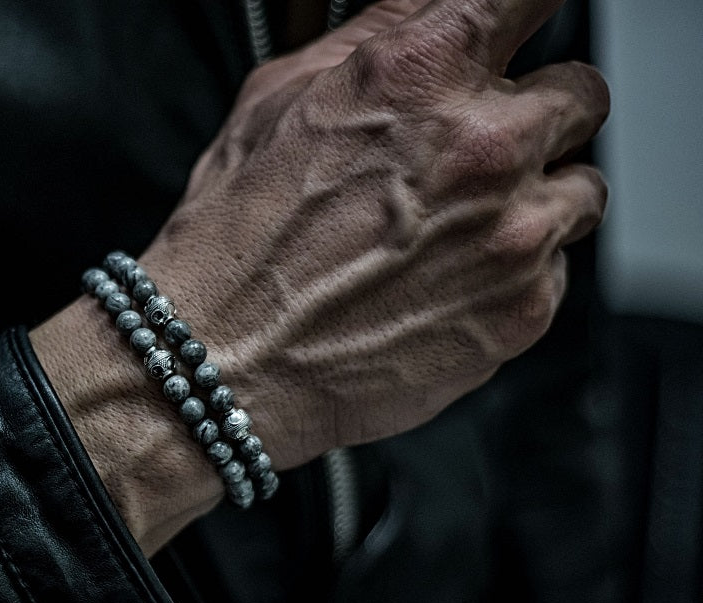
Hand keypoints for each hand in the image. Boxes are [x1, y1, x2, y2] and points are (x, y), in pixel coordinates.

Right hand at [32, 0, 607, 552]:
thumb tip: (426, 5)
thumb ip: (373, 34)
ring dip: (536, 197)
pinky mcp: (525, 308)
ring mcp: (514, 232)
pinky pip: (558, 269)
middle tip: (475, 149)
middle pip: (583, 92)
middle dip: (536, 113)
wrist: (225, 362)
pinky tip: (443, 280)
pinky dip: (515, 271)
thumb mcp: (276, 99)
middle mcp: (484, 145)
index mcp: (422, 74)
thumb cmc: (235, 240)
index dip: (529, 11)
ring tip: (455, 228)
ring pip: (582, 187)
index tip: (524, 26)